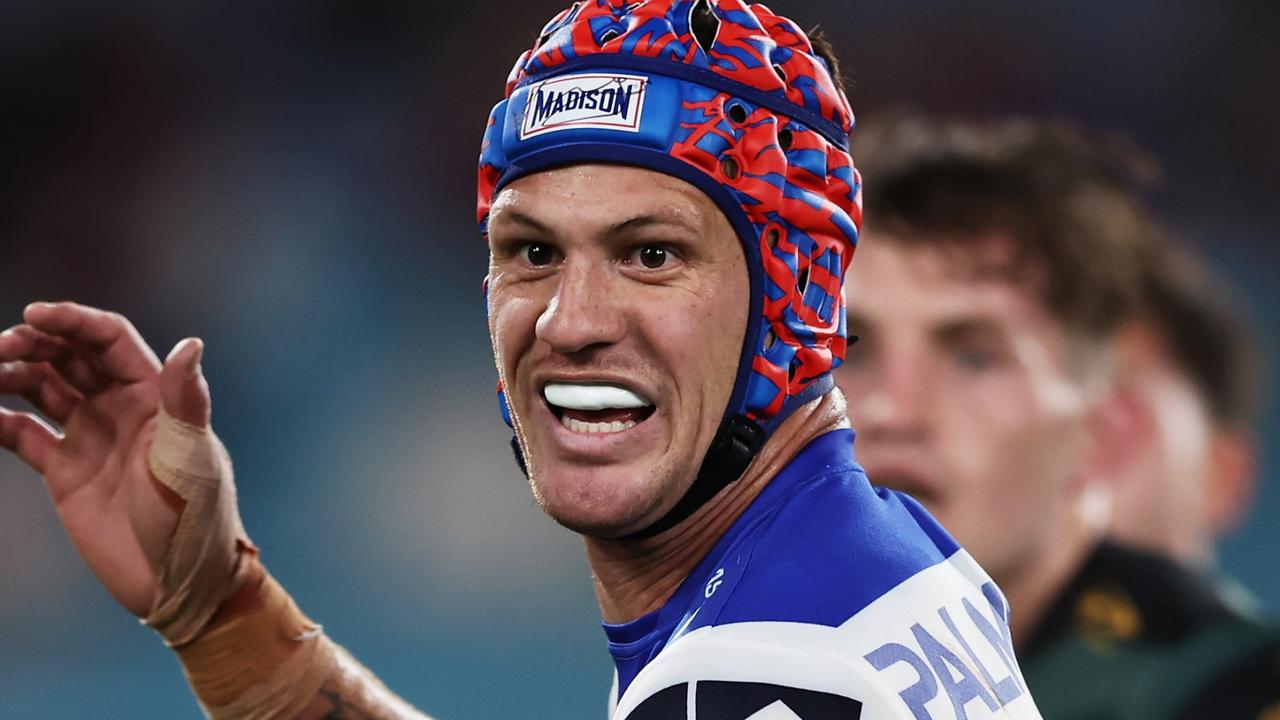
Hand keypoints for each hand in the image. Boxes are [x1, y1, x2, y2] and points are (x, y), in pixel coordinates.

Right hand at [0, 302, 212, 616]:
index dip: (73, 320)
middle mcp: (121, 408)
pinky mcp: (65, 472)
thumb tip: (191, 343)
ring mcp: (91, 437)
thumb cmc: (195, 516)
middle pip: (70, 356)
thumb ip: (184, 401)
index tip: (33, 314)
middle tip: (1, 347)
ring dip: (11, 373)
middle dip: (34, 342)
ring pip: (42, 388)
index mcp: (155, 395)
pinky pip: (22, 434)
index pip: (109, 339)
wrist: (177, 580)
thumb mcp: (189, 457)